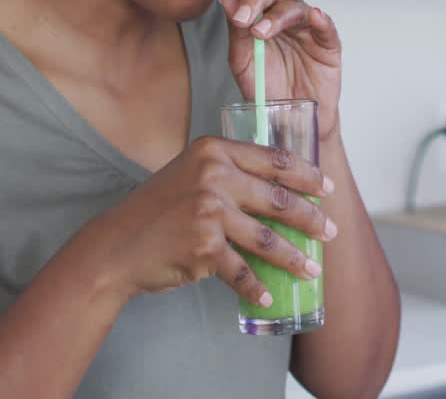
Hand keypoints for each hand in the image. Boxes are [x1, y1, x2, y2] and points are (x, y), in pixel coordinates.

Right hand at [103, 137, 336, 305]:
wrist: (116, 246)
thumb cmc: (157, 212)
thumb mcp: (190, 174)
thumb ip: (228, 172)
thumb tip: (281, 190)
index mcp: (214, 150)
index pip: (274, 160)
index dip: (306, 175)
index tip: (326, 187)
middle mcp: (213, 175)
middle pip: (277, 198)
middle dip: (310, 218)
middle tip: (330, 231)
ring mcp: (209, 210)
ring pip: (267, 239)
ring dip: (294, 258)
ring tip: (311, 269)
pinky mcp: (204, 246)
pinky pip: (241, 271)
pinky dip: (255, 287)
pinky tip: (268, 296)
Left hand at [212, 0, 341, 139]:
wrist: (289, 119)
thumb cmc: (267, 87)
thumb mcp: (242, 59)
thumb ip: (235, 28)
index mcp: (260, 10)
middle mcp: (282, 12)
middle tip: (242, 18)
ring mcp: (306, 26)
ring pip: (294, 4)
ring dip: (276, 15)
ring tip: (261, 32)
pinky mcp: (328, 43)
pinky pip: (327, 26)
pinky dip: (321, 19)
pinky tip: (314, 16)